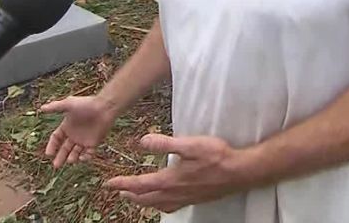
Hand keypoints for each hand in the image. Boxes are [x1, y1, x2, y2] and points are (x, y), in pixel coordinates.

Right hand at [39, 95, 117, 167]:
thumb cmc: (87, 104)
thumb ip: (55, 107)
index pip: (56, 139)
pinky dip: (85, 157)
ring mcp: (84, 139)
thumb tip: (41, 108)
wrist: (105, 107)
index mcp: (67, 126)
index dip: (52, 146)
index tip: (48, 154)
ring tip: (70, 160)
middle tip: (56, 165)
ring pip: (76, 153)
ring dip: (72, 158)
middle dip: (60, 157)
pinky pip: (89, 153)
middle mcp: (74, 134)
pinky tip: (81, 158)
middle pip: (64, 149)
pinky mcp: (94, 142)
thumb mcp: (69, 104)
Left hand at [104, 134, 250, 212]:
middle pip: (146, 198)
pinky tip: (163, 203)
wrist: (240, 172)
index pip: (140, 184)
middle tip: (117, 191)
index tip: (108, 183)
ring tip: (135, 198)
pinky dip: (160, 206)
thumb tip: (141, 141)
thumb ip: (165, 143)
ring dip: (143, 202)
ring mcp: (185, 198)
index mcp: (170, 180)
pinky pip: (171, 207)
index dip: (122, 183)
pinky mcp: (194, 199)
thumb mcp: (190, 144)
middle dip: (129, 194)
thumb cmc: (217, 156)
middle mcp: (175, 193)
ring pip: (157, 205)